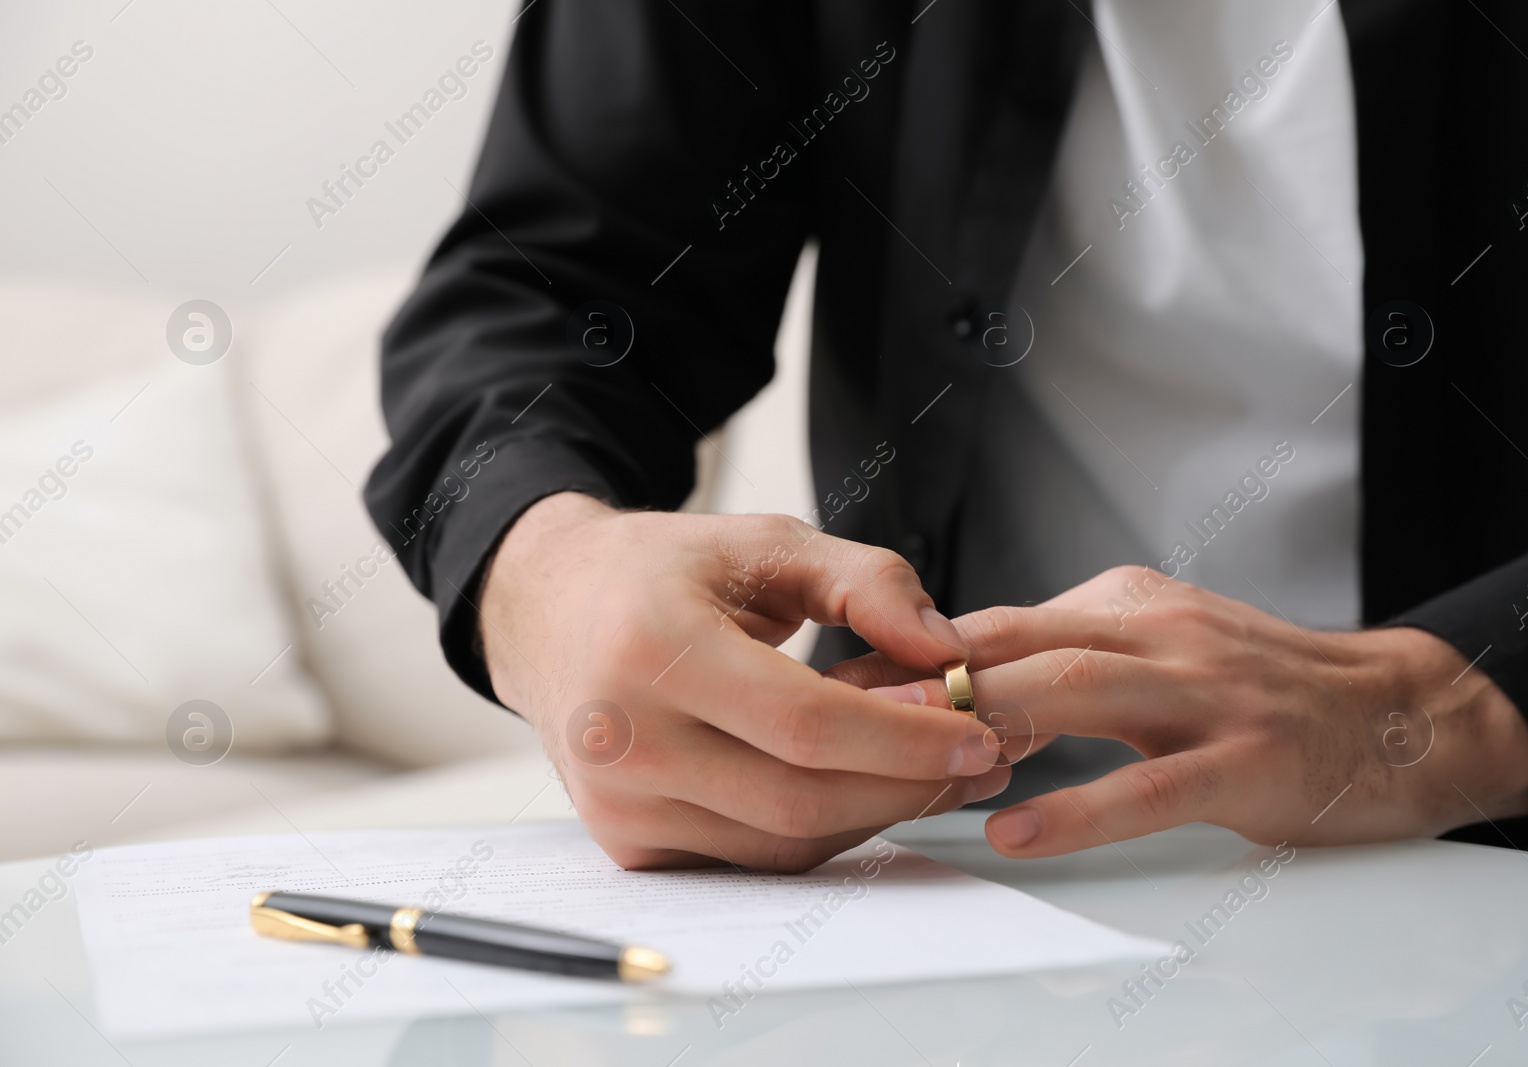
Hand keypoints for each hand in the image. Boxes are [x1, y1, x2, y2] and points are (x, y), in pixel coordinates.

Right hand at [478, 493, 1007, 871]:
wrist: (547, 614)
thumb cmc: (660, 573)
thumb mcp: (764, 543)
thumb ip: (866, 581)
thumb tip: (946, 649)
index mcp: (650, 647)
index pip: (804, 722)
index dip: (904, 738)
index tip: (976, 731)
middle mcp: (622, 738)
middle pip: (800, 799)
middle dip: (906, 786)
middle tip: (977, 757)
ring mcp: (617, 804)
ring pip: (782, 844)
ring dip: (873, 814)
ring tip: (930, 769)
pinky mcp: (625, 843)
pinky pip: (751, 859)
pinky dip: (819, 830)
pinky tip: (858, 787)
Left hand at [834, 565, 1527, 856]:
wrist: (1398, 712)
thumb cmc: (1257, 688)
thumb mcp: (1156, 644)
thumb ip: (1064, 655)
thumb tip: (952, 679)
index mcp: (1124, 604)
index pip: (993, 622)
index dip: (908, 654)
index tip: (833, 685)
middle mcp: (1155, 632)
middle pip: (1015, 643)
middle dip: (919, 679)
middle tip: (834, 716)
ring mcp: (1204, 693)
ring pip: (1073, 692)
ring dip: (980, 723)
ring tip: (903, 759)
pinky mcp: (1246, 760)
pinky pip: (1149, 783)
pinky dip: (1075, 807)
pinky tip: (1014, 830)